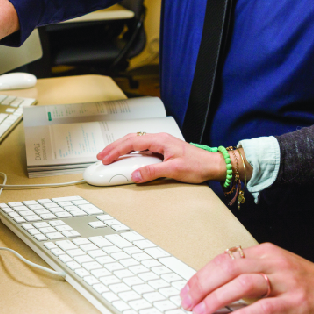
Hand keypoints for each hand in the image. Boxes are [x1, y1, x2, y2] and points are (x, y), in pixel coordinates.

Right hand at [96, 133, 226, 183]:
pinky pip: (142, 147)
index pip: (132, 142)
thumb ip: (153, 172)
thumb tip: (135, 175)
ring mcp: (161, 143)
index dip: (116, 150)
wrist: (212, 165)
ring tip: (109, 156)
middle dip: (114, 147)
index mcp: (160, 140)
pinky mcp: (163, 149)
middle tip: (101, 156)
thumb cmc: (198, 165)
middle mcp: (159, 139)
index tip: (106, 158)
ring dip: (121, 148)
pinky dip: (130, 151)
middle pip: (130, 140)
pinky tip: (126, 157)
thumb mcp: (174, 170)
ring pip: (135, 142)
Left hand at [180, 243, 313, 313]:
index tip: (187, 290)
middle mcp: (273, 262)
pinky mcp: (296, 301)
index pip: (224, 258)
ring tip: (201, 312)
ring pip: (242, 284)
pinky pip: (263, 307)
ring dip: (216, 299)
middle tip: (188, 302)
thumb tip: (215, 284)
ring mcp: (285, 281)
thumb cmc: (307, 282)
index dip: (202, 275)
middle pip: (228, 268)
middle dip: (202, 285)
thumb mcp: (276, 268)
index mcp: (265, 252)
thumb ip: (250, 272)